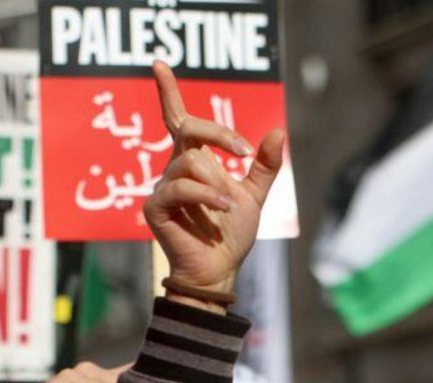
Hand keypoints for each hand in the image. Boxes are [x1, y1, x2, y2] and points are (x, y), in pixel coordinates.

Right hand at [144, 61, 284, 303]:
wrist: (221, 269)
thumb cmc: (232, 235)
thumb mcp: (256, 195)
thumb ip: (264, 165)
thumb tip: (276, 130)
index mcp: (194, 161)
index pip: (178, 119)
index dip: (168, 92)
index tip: (159, 63)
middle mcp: (174, 169)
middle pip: (190, 130)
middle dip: (221, 135)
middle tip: (244, 154)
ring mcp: (162, 187)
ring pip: (191, 160)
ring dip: (218, 180)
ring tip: (229, 204)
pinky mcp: (155, 207)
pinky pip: (181, 188)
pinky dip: (207, 196)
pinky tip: (222, 208)